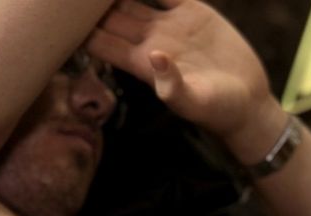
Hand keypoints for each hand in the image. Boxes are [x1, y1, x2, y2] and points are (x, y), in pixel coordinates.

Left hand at [87, 0, 273, 142]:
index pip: (103, 42)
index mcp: (142, 64)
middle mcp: (150, 42)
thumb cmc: (218, 110)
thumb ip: (172, 85)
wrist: (246, 102)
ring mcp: (169, 25)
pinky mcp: (191, 12)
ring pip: (132, 0)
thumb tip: (154, 56)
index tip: (64, 16)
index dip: (83, 29)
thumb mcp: (194, 102)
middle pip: (110, 18)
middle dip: (90, 7)